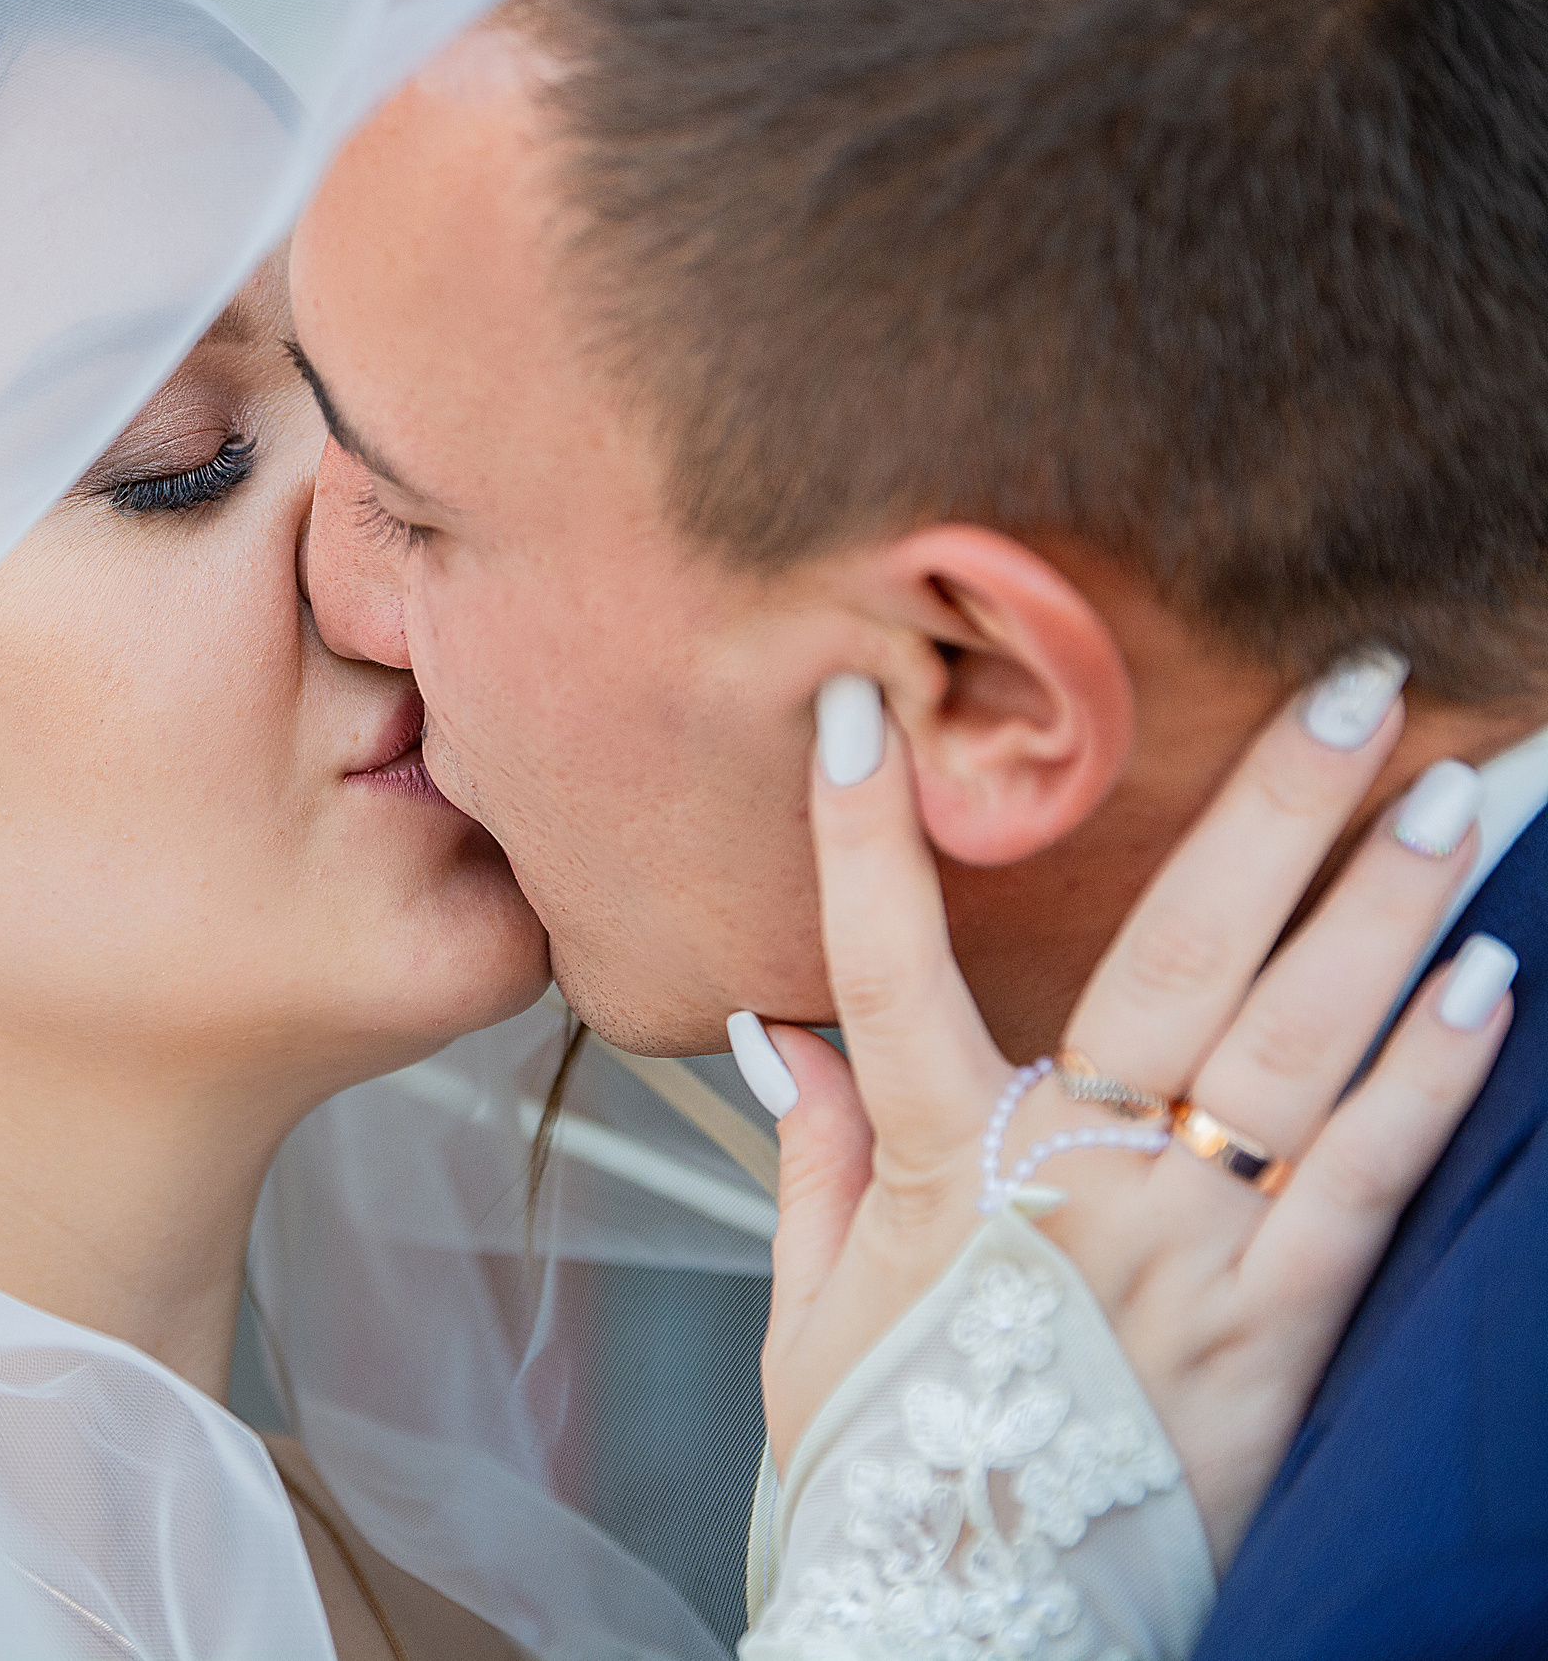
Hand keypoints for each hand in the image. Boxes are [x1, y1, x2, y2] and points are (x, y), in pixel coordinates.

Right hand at [754, 669, 1516, 1562]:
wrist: (970, 1628)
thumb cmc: (886, 1471)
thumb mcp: (807, 1316)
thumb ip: (811, 1159)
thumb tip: (780, 1032)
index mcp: (936, 1174)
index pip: (879, 970)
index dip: (860, 840)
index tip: (854, 714)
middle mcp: (1074, 1191)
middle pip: (1175, 969)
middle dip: (1271, 816)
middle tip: (1355, 689)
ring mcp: (1188, 1257)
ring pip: (1296, 1055)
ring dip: (1384, 916)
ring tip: (1458, 793)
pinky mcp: (1277, 1336)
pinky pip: (1364, 1190)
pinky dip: (1430, 1085)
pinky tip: (1490, 986)